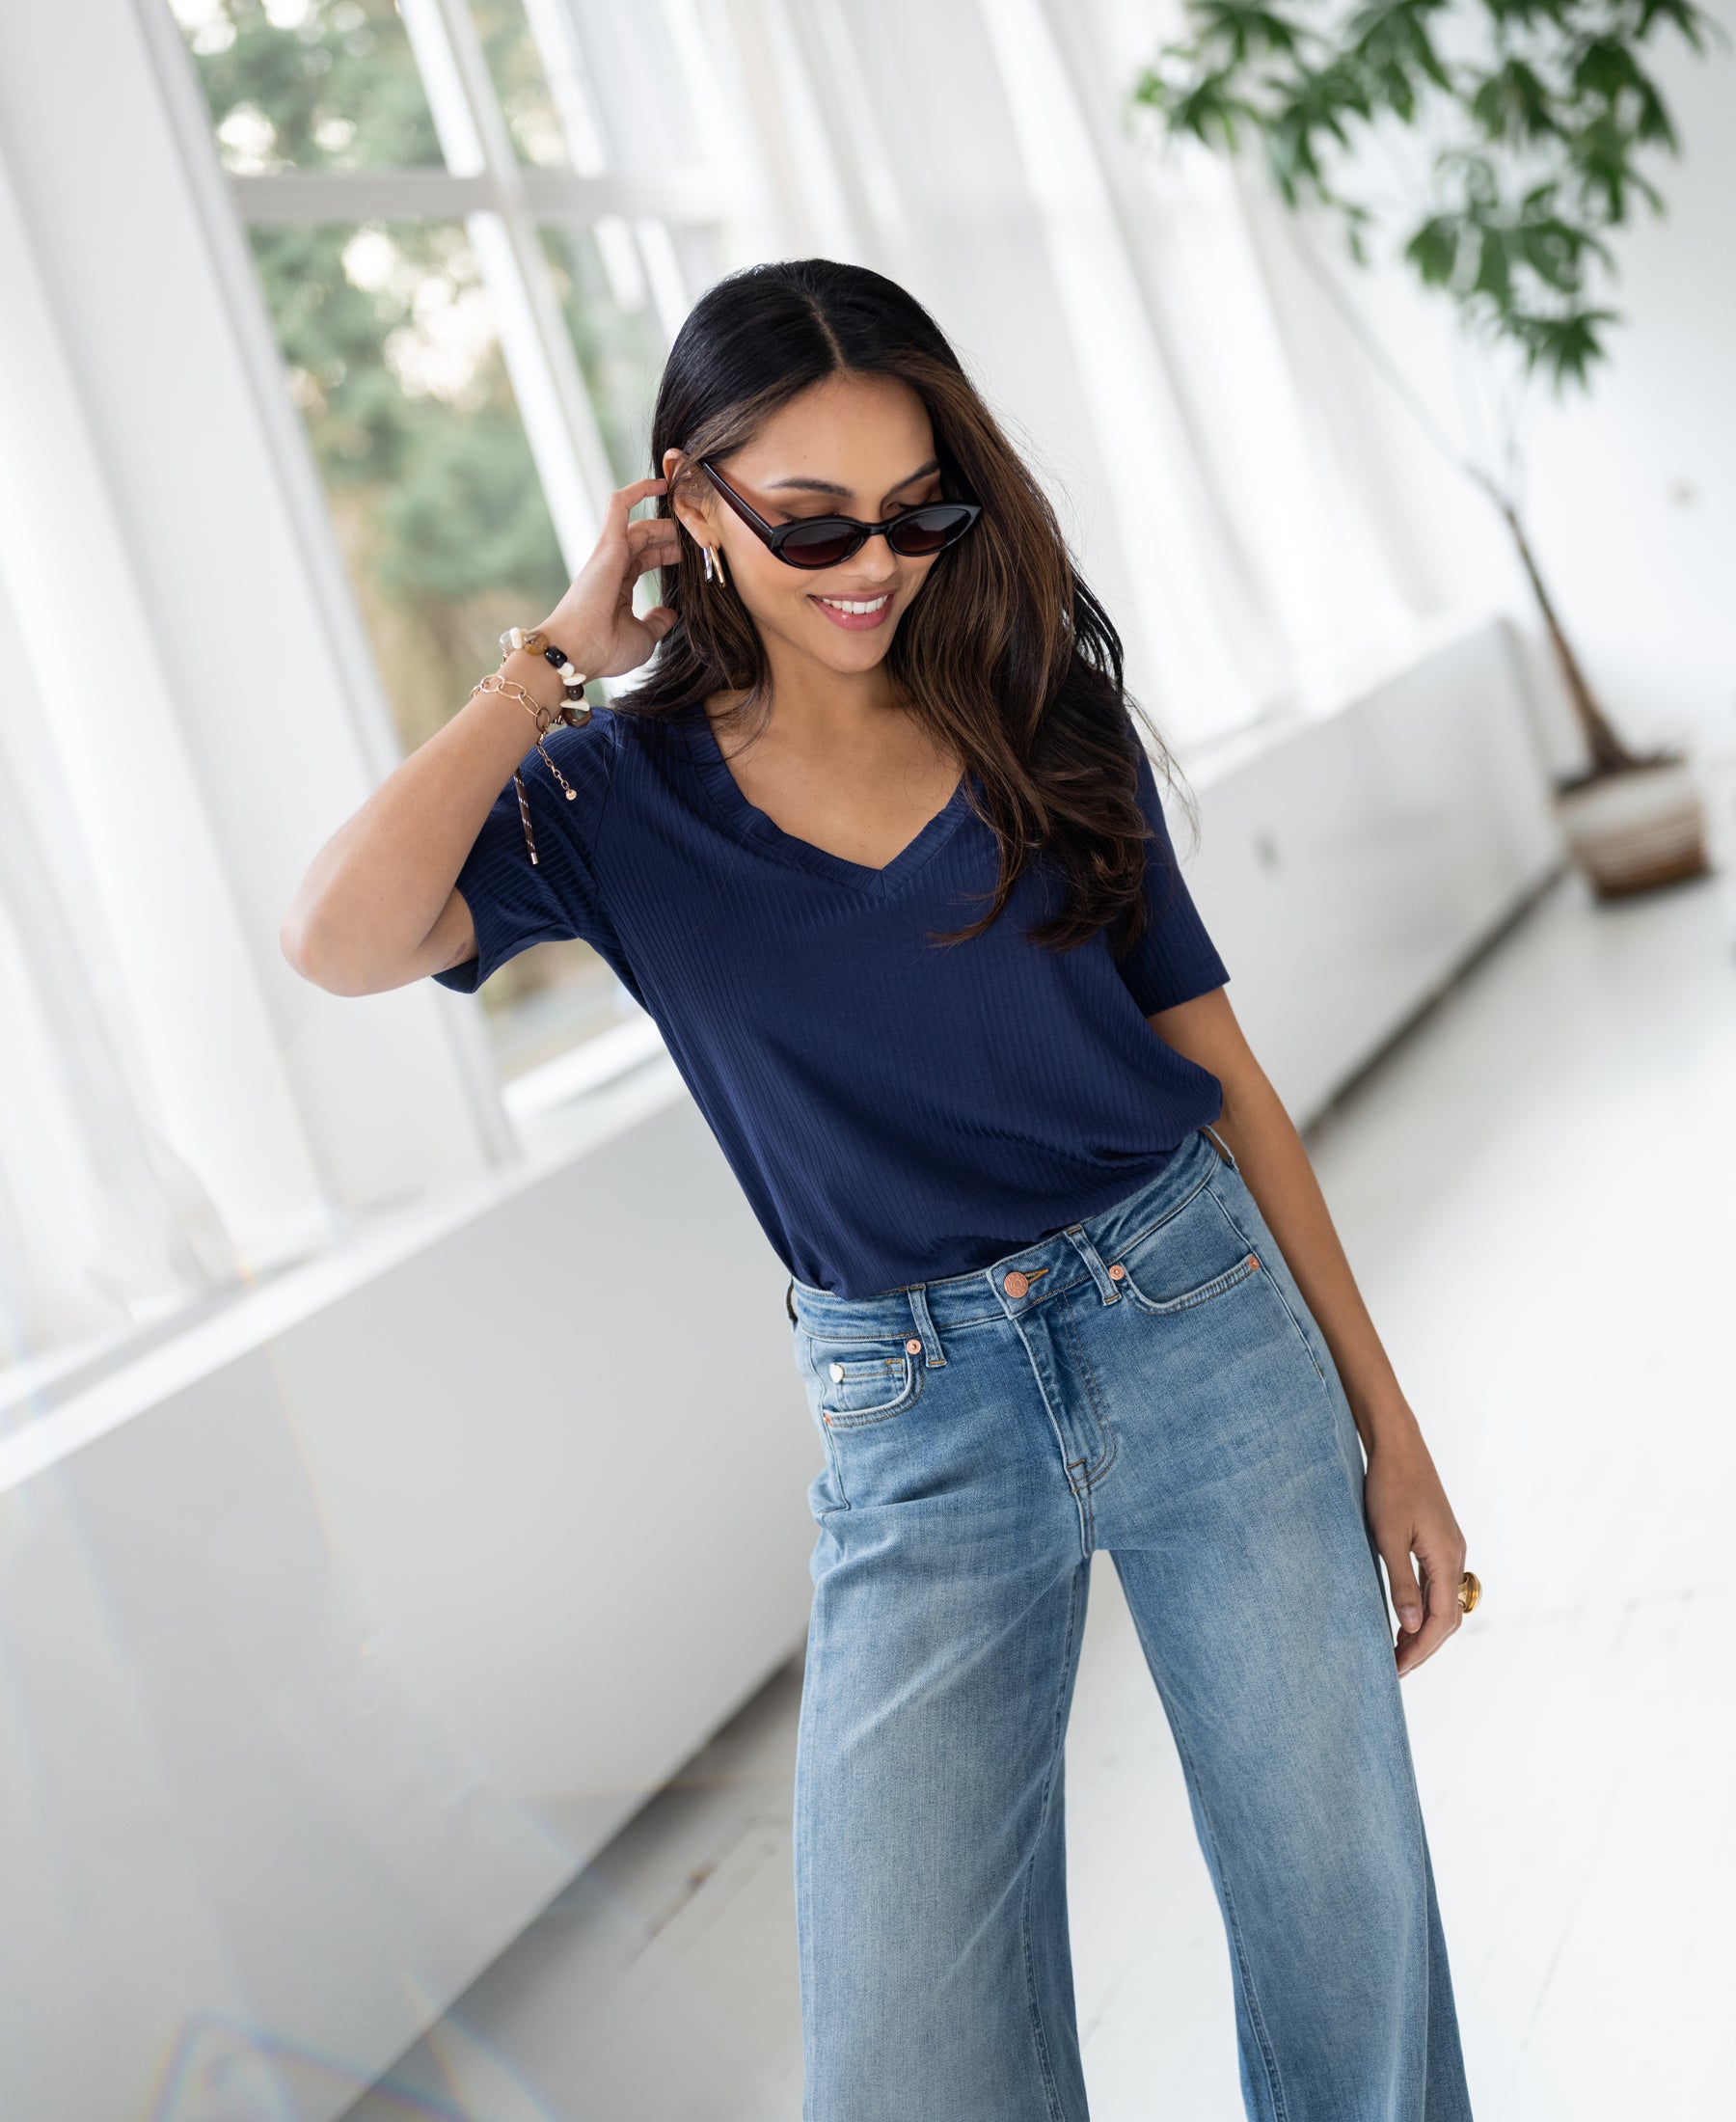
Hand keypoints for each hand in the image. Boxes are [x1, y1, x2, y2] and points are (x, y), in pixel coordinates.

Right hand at [537, 476, 681, 680]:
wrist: (579, 650)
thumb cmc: (605, 648)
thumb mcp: (643, 637)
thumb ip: (656, 622)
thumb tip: (670, 614)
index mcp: (617, 587)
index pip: (644, 559)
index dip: (666, 553)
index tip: (689, 553)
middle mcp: (611, 567)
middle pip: (643, 540)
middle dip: (669, 535)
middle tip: (696, 534)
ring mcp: (608, 554)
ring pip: (638, 525)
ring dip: (664, 521)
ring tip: (688, 515)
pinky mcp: (607, 544)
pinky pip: (619, 506)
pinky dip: (637, 491)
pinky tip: (660, 483)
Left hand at [1362, 1423, 1467, 1677]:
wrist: (1398, 1444)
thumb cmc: (1389, 1486)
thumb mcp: (1388, 1536)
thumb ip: (1402, 1582)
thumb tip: (1412, 1627)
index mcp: (1446, 1558)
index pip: (1440, 1620)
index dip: (1419, 1649)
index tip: (1395, 1670)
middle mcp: (1455, 1556)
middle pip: (1448, 1617)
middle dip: (1423, 1646)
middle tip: (1395, 1668)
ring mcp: (1450, 1547)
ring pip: (1444, 1602)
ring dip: (1424, 1629)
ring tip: (1398, 1649)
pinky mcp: (1440, 1538)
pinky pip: (1438, 1584)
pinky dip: (1424, 1607)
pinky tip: (1405, 1614)